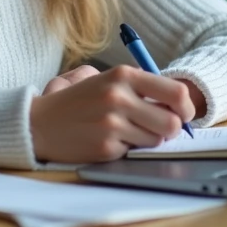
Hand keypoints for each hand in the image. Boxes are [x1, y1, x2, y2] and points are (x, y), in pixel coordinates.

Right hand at [30, 66, 194, 163]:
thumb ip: (140, 86)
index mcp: (123, 75)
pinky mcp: (106, 146)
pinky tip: (110, 139)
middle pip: (173, 122)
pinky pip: (136, 151)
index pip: (175, 92)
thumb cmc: (78, 100)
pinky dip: (129, 148)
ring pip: (157, 140)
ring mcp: (113, 123)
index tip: (184, 114)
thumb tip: (176, 103)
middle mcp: (119, 96)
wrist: (40, 122)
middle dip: (173, 129)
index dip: (186, 107)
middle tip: (162, 128)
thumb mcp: (106, 79)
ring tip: (128, 131)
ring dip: (149, 139)